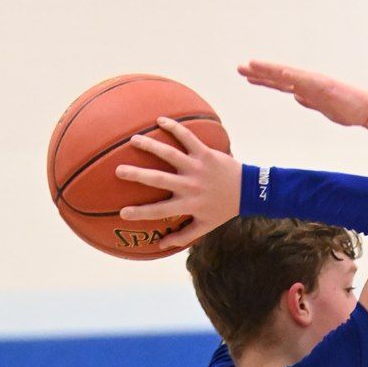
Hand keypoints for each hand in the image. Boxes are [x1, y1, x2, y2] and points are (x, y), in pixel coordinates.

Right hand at [115, 118, 240, 251]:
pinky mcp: (205, 153)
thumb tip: (160, 246)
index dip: (140, 213)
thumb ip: (183, 236)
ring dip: (151, 146)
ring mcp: (197, 168)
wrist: (248, 191)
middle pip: (158, 179)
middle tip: (118, 171)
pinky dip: (174, 127)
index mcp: (188, 204)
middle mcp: (190, 186)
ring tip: (133, 140)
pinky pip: (188, 137)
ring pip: (170, 154)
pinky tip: (160, 120)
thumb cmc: (223, 210)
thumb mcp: (205, 226)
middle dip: (137, 175)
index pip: (159, 211)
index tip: (122, 213)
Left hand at [238, 60, 367, 126]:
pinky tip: (279, 72)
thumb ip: (309, 100)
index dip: (263, 79)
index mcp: (307, 88)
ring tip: (252, 65)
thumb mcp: (322, 107)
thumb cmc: (348, 109)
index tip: (247, 75)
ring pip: (288, 74)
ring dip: (270, 70)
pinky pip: (305, 80)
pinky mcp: (324, 86)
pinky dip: (291, 75)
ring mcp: (315, 83)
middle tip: (239, 68)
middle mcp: (308, 82)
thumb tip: (296, 96)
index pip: (280, 83)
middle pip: (279, 76)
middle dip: (259, 72)